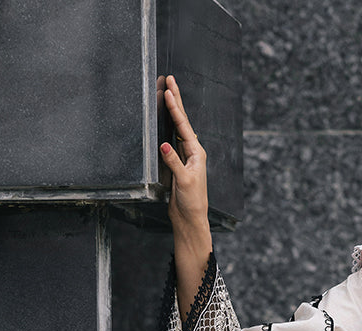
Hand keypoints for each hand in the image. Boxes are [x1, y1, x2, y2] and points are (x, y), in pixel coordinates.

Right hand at [159, 74, 209, 235]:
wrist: (190, 218)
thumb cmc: (192, 202)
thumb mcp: (184, 181)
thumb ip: (174, 162)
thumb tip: (164, 144)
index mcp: (197, 154)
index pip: (184, 126)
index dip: (176, 108)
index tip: (169, 91)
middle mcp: (192, 152)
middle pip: (183, 121)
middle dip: (177, 101)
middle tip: (170, 80)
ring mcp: (185, 156)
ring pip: (178, 127)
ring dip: (173, 111)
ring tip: (168, 93)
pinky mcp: (178, 163)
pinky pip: (172, 138)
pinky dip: (169, 125)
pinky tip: (166, 118)